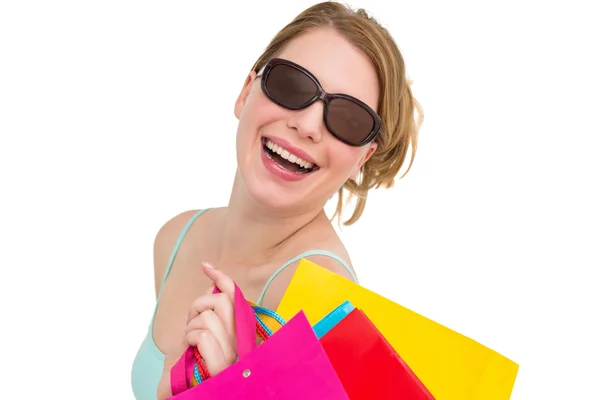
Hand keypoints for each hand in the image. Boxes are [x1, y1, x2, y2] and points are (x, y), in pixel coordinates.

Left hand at [157, 262, 237, 399]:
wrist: (178, 393)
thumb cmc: (186, 366)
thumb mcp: (195, 333)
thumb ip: (207, 312)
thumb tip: (212, 286)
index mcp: (238, 334)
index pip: (235, 298)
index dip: (222, 278)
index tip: (205, 266)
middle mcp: (241, 344)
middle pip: (223, 302)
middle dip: (200, 304)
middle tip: (191, 321)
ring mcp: (233, 355)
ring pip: (209, 317)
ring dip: (191, 326)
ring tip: (190, 341)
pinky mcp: (222, 366)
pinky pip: (203, 334)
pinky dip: (190, 337)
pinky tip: (190, 349)